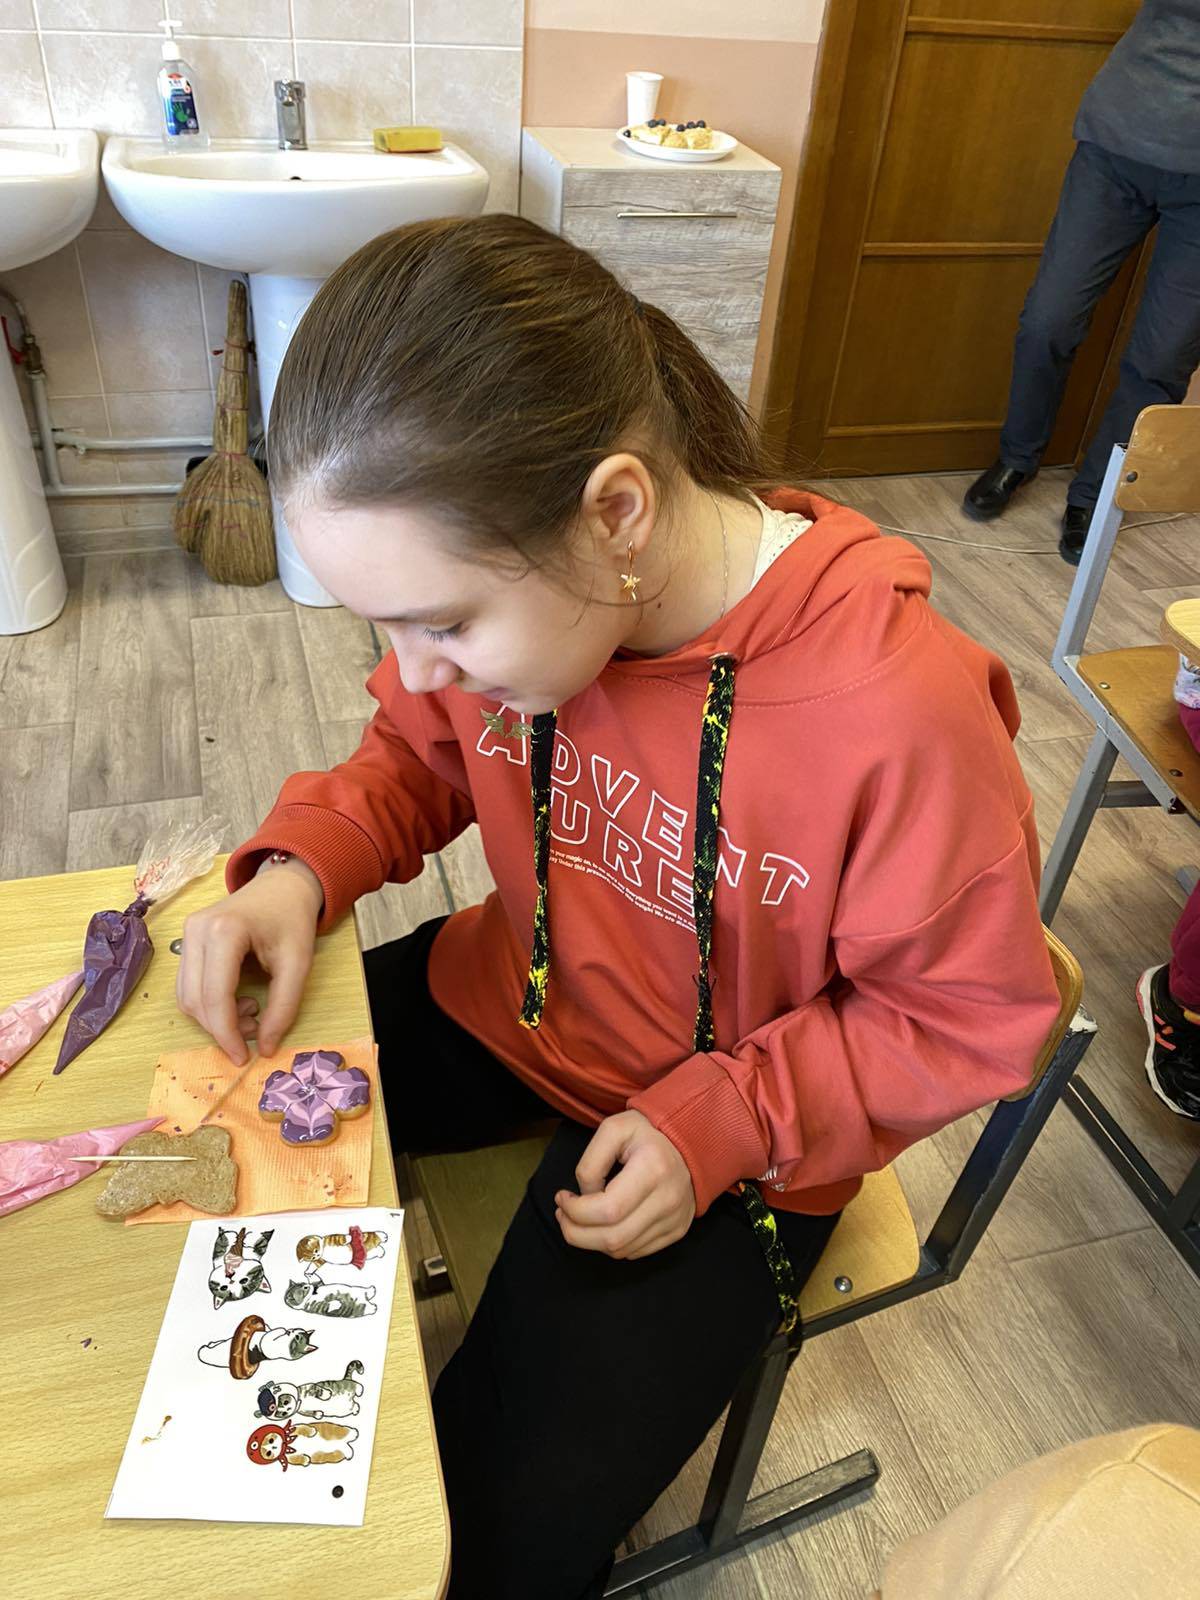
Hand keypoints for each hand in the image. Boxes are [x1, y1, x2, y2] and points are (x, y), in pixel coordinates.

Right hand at [176, 857, 322, 1063]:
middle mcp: (196, 931)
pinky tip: (238, 1000)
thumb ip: (283, 1008)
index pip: (215, 997)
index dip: (227, 1034)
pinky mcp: (187, 939)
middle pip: (196, 1000)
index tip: (243, 1057)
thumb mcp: (299, 964)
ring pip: (187, 996)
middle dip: (223, 1028)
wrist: (282, 886)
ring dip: (215, 1018)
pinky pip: (188, 985)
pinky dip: (210, 1004)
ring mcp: (187, 933)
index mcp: (224, 931)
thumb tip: (264, 1048)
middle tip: (256, 1031)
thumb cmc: (292, 919)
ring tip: (252, 1012)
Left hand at [555, 1109, 695, 1259]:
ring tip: (580, 1219)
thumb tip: (585, 1197)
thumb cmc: (647, 1133)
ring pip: (622, 1250)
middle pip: (613, 1238)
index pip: (608, 1210)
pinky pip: (635, 1251)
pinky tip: (605, 1224)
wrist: (690, 1144)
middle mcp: (668, 1200)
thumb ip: (591, 1162)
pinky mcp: (676, 1231)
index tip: (562, 1197)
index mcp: (653, 1169)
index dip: (576, 1211)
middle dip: (576, 1233)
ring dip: (590, 1241)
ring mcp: (675, 1220)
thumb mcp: (614, 1129)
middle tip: (563, 1215)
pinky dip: (612, 1243)